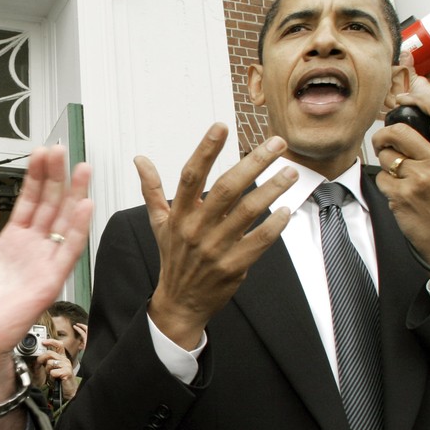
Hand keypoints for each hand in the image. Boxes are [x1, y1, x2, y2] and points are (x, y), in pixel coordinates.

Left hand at [0, 146, 91, 402]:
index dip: (35, 177)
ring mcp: (41, 263)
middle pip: (49, 205)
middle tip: (60, 151)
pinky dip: (77, 229)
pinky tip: (84, 206)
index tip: (40, 154)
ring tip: (81, 169)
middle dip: (56, 177)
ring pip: (63, 222)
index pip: (28, 202)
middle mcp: (30, 249)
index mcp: (10, 243)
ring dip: (74, 195)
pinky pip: (67, 251)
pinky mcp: (49, 281)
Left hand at [38, 338, 77, 399]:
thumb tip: (39, 358)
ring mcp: (66, 365)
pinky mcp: (66, 372)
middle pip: (50, 353)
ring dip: (48, 370)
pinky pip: (53, 372)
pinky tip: (56, 379)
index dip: (51, 342)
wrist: (68, 390)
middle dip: (42, 358)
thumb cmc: (60, 380)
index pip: (59, 345)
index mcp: (62, 357)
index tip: (43, 342)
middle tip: (39, 364)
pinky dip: (52, 376)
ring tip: (52, 375)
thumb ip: (48, 362)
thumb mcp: (53, 368)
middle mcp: (65, 360)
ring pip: (50, 363)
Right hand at [144, 124, 296, 349]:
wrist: (179, 302)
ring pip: (248, 212)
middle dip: (253, 163)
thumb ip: (152, 189)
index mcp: (178, 214)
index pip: (190, 176)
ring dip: (272, 189)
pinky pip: (259, 241)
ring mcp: (215, 248)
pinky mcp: (233, 266)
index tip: (221, 127)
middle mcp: (195, 229)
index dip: (205, 150)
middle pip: (226, 189)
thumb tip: (140, 159)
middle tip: (276, 143)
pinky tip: (287, 209)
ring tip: (289, 171)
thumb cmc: (173, 257)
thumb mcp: (159, 222)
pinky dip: (274, 225)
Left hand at [373, 89, 429, 290]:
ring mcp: (420, 179)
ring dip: (385, 163)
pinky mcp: (402, 195)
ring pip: (386, 156)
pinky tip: (398, 192)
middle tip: (383, 143)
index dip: (419, 100)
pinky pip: (381, 177)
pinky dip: (385, 183)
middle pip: (400, 131)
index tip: (404, 99)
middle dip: (384, 135)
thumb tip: (415, 119)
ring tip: (398, 174)